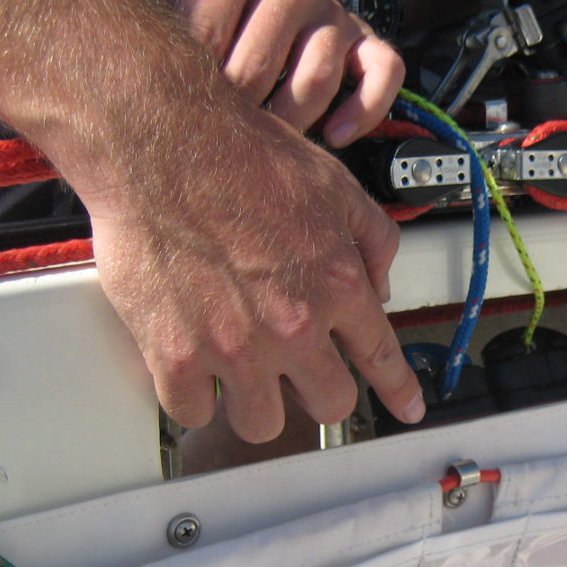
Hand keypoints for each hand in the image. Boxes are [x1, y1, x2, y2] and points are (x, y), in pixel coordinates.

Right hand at [82, 81, 424, 441]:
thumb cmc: (238, 155)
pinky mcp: (175, 355)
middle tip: (300, 373)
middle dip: (319, 392)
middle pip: (329, 405)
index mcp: (338, 286)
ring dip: (255, 402)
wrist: (161, 143)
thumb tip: (380, 284)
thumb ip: (372, 238)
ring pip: (261, 423)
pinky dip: (193, 396)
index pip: (382, 358)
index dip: (398, 390)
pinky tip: (194, 370)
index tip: (405, 408)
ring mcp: (234, 348)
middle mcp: (292, 326)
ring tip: (242, 372)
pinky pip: (192, 411)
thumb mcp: (334, 185)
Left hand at [151, 0, 403, 147]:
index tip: (180, 116)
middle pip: (263, 69)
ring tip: (269, 143)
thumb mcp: (170, 15)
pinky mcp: (366, 39)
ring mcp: (332, 10)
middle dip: (239, 116)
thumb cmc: (202, 20)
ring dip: (292, 123)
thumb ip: (157, 41)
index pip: (211, 41)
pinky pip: (382, 73)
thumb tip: (135, 94)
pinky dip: (362, 111)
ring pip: (319, 78)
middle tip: (221, 138)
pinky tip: (334, 137)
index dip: (192, 92)